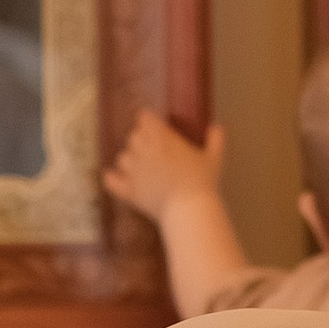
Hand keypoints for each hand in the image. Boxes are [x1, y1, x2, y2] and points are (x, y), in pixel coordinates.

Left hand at [103, 111, 225, 224]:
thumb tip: (217, 127)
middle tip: (150, 149)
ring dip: (129, 160)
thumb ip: (215, 140)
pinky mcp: (129, 190)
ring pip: (122, 157)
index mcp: (162, 138)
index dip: (148, 122)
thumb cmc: (202, 181)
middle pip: (133, 137)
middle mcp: (143, 150)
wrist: (188, 208)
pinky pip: (111, 181)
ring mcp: (134, 171)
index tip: (153, 126)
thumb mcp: (213, 158)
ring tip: (139, 167)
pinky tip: (114, 178)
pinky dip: (112, 179)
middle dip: (140, 141)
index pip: (145, 119)